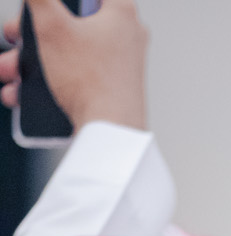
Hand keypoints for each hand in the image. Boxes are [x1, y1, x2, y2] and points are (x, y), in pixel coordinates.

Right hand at [1, 0, 147, 127]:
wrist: (110, 136)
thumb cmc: (89, 81)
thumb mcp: (51, 25)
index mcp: (120, 12)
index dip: (57, 2)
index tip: (40, 10)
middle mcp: (127, 38)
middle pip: (71, 23)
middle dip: (31, 33)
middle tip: (14, 37)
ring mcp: (121, 68)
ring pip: (68, 55)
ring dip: (31, 62)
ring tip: (9, 71)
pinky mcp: (112, 94)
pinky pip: (76, 81)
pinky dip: (50, 84)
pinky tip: (23, 94)